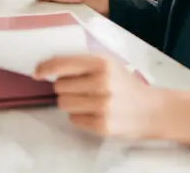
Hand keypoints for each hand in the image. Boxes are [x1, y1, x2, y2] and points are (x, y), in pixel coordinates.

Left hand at [35, 55, 189, 146]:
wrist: (152, 110)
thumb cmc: (125, 84)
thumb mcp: (108, 64)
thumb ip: (82, 63)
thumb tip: (49, 68)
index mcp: (102, 63)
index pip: (62, 63)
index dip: (45, 68)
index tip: (37, 72)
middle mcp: (101, 83)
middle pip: (59, 86)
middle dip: (65, 87)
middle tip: (80, 89)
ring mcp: (102, 106)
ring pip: (64, 103)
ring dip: (71, 102)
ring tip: (88, 101)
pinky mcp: (102, 125)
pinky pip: (74, 120)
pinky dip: (80, 117)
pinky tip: (95, 113)